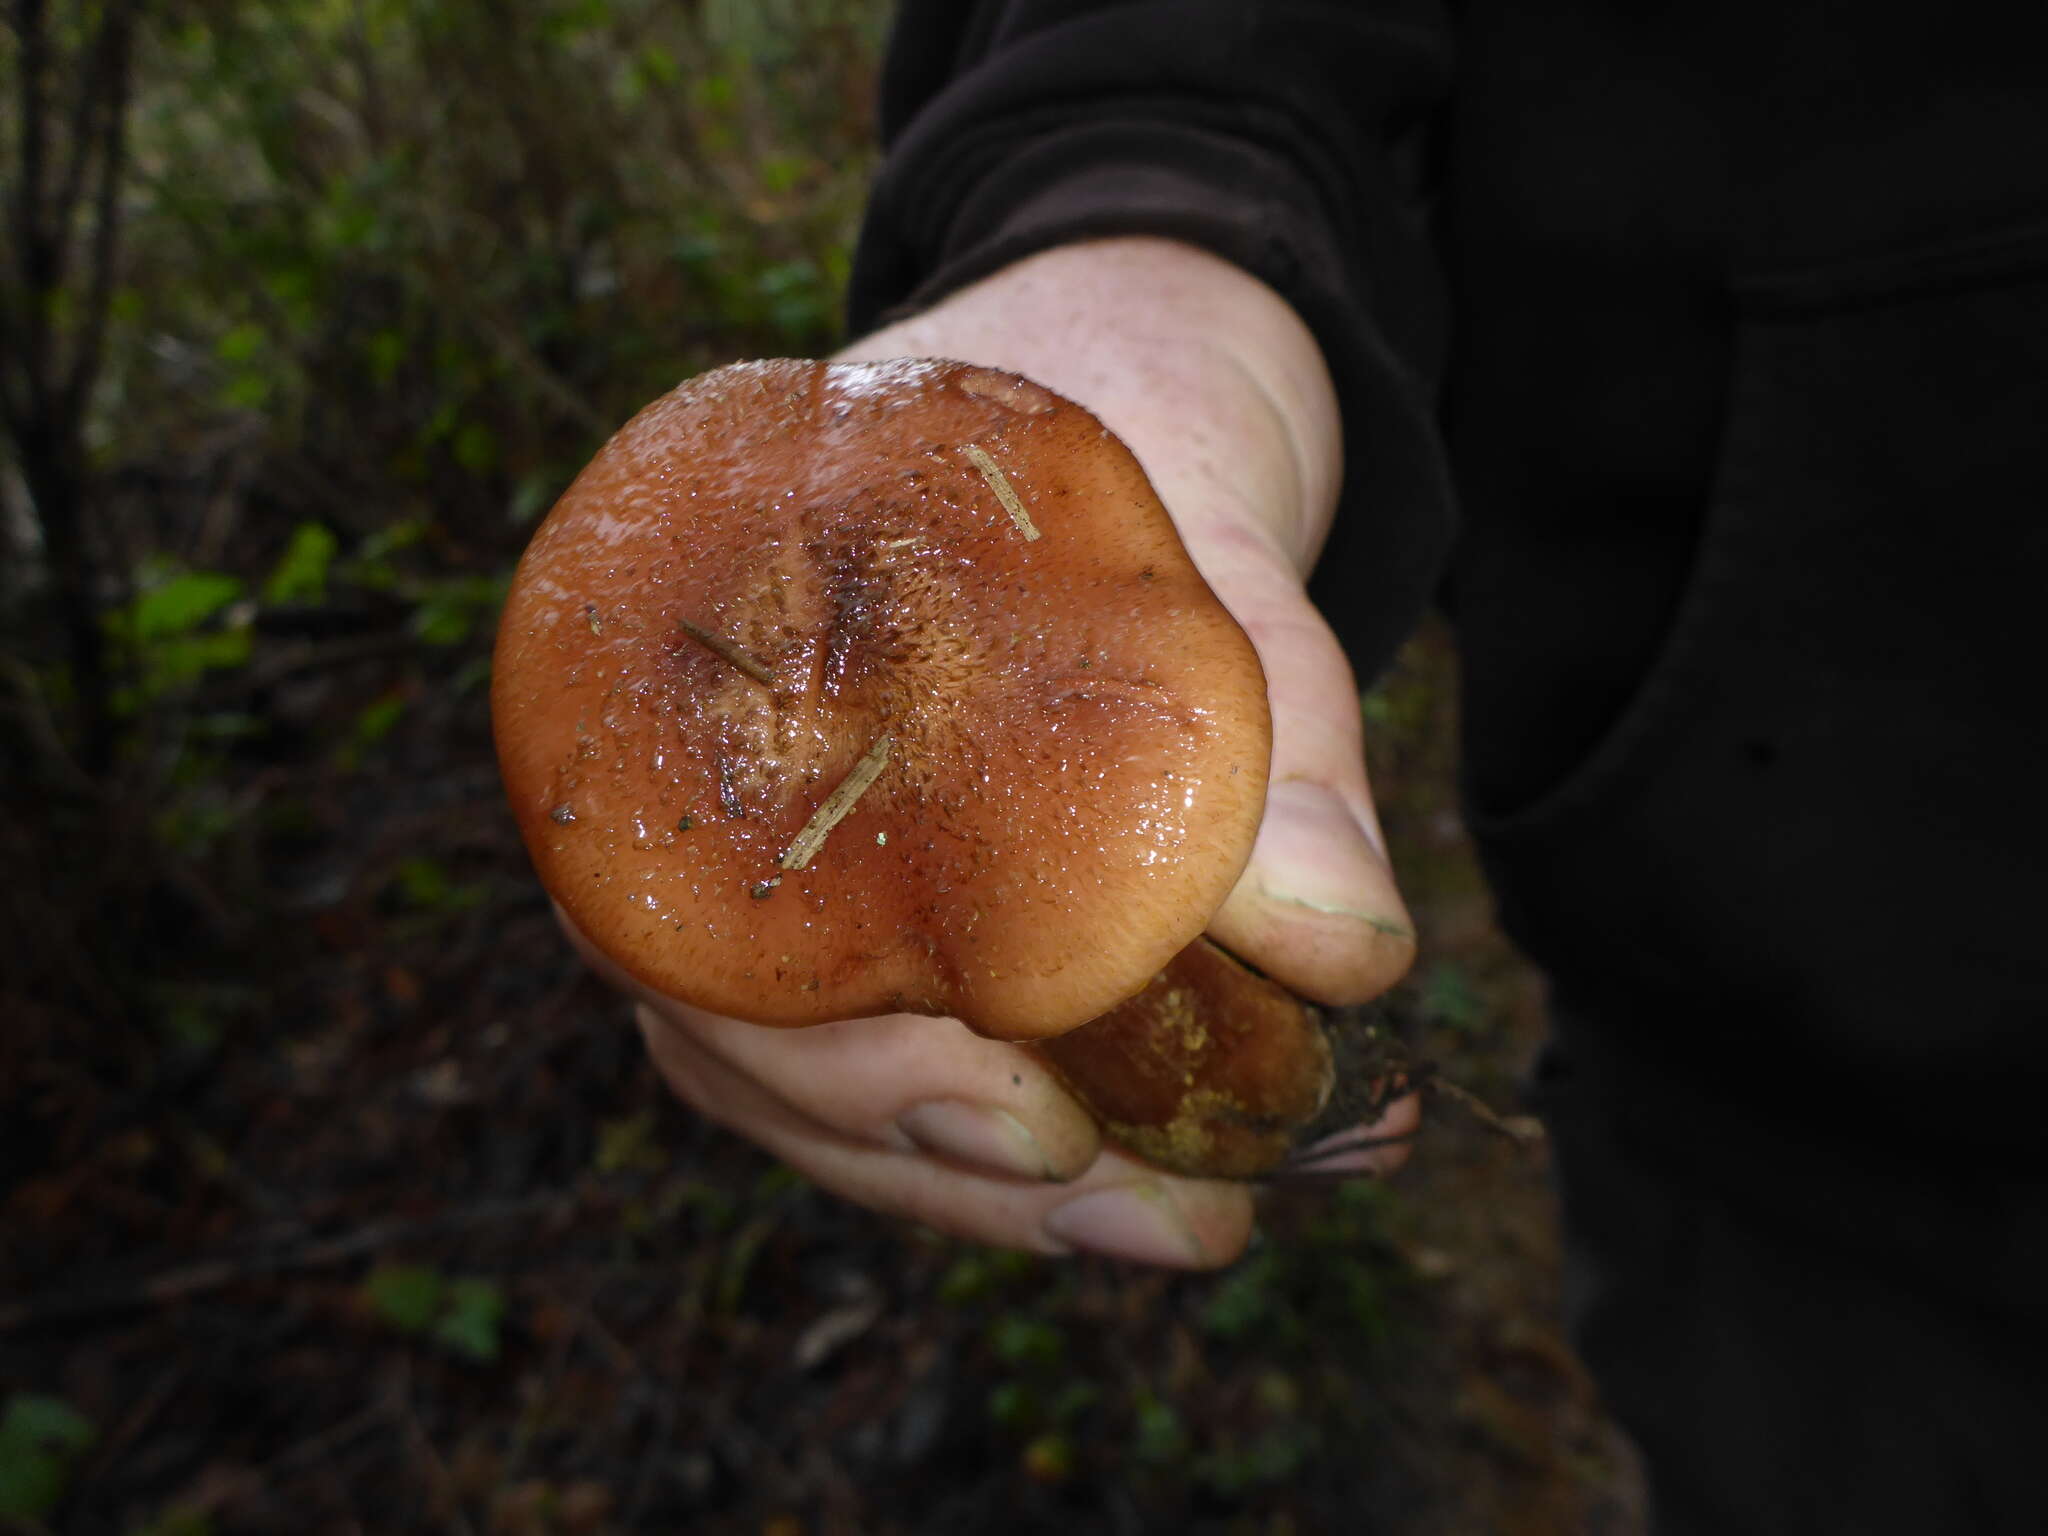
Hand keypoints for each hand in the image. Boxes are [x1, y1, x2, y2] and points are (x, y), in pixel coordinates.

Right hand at [611, 239, 1417, 1267]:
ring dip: (984, 1179)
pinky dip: (1020, 1118)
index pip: (680, 924)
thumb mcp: (1208, 519)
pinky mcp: (907, 876)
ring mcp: (803, 835)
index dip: (824, 1061)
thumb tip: (1340, 957)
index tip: (1005, 1125)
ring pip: (824, 1065)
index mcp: (702, 671)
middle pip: (751, 1040)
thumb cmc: (1130, 385)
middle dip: (933, 1158)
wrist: (1140, 322)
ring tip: (1176, 1228)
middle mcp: (715, 778)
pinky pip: (912, 1025)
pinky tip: (1152, 1171)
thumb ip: (1263, 722)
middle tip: (1132, 1214)